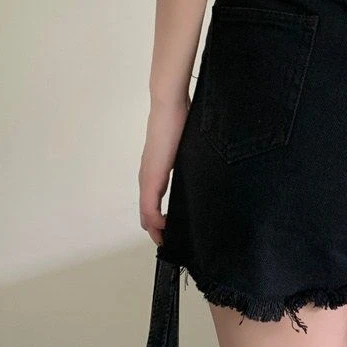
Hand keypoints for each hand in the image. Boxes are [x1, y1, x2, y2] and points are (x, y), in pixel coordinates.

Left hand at [138, 94, 190, 246]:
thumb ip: (188, 159)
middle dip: (155, 227)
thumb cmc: (180, 119)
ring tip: (164, 238)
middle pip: (146, 209)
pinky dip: (153, 217)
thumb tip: (201, 167)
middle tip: (167, 240)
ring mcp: (148, 174)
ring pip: (146, 209)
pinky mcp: (152, 174)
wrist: (169, 106)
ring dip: (153, 226)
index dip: (159, 217)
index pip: (152, 199)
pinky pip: (149, 203)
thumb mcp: (186, 146)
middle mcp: (148, 174)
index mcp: (157, 168)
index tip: (170, 229)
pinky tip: (161, 226)